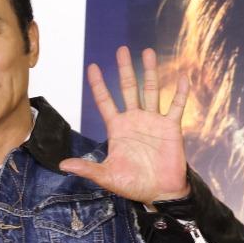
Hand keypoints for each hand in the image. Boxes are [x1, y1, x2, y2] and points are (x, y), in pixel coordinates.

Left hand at [61, 47, 190, 202]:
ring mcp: (153, 121)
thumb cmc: (133, 185)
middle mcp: (134, 120)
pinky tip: (181, 77)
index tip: (92, 67)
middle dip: (125, 69)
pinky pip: (176, 106)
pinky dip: (179, 92)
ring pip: (151, 91)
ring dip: (150, 72)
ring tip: (147, 52)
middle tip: (121, 49)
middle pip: (128, 89)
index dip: (98, 85)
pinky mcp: (171, 127)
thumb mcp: (106, 176)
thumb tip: (62, 165)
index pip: (105, 101)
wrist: (160, 192)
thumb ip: (87, 168)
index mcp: (117, 128)